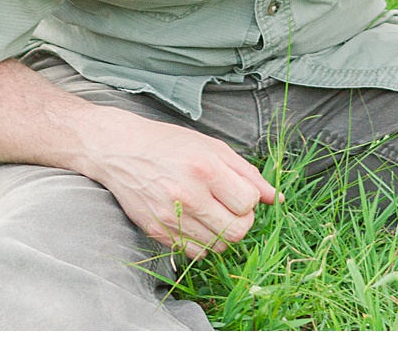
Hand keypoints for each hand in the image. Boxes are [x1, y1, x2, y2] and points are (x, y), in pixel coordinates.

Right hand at [84, 110, 280, 258]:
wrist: (121, 151)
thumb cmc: (170, 145)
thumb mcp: (212, 147)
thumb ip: (247, 173)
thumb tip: (276, 198)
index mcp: (205, 168)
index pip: (248, 203)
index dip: (248, 199)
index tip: (237, 191)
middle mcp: (187, 195)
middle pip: (237, 231)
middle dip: (241, 221)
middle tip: (230, 207)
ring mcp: (170, 216)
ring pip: (218, 246)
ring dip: (222, 233)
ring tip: (211, 212)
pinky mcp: (157, 232)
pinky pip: (195, 253)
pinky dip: (202, 242)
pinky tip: (194, 222)